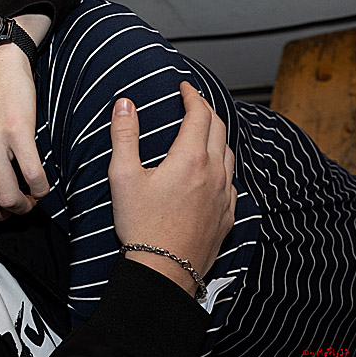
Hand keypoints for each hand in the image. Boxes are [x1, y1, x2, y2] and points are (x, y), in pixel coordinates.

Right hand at [108, 81, 236, 295]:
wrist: (164, 270)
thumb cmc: (141, 224)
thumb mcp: (123, 176)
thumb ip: (124, 136)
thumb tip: (126, 104)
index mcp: (191, 159)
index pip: (200, 114)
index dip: (193, 95)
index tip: (184, 86)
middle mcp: (215, 173)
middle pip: (219, 128)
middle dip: (206, 109)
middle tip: (193, 101)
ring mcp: (225, 195)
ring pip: (229, 152)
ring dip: (218, 134)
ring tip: (204, 128)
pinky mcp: (227, 214)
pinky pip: (231, 178)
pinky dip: (223, 162)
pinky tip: (212, 168)